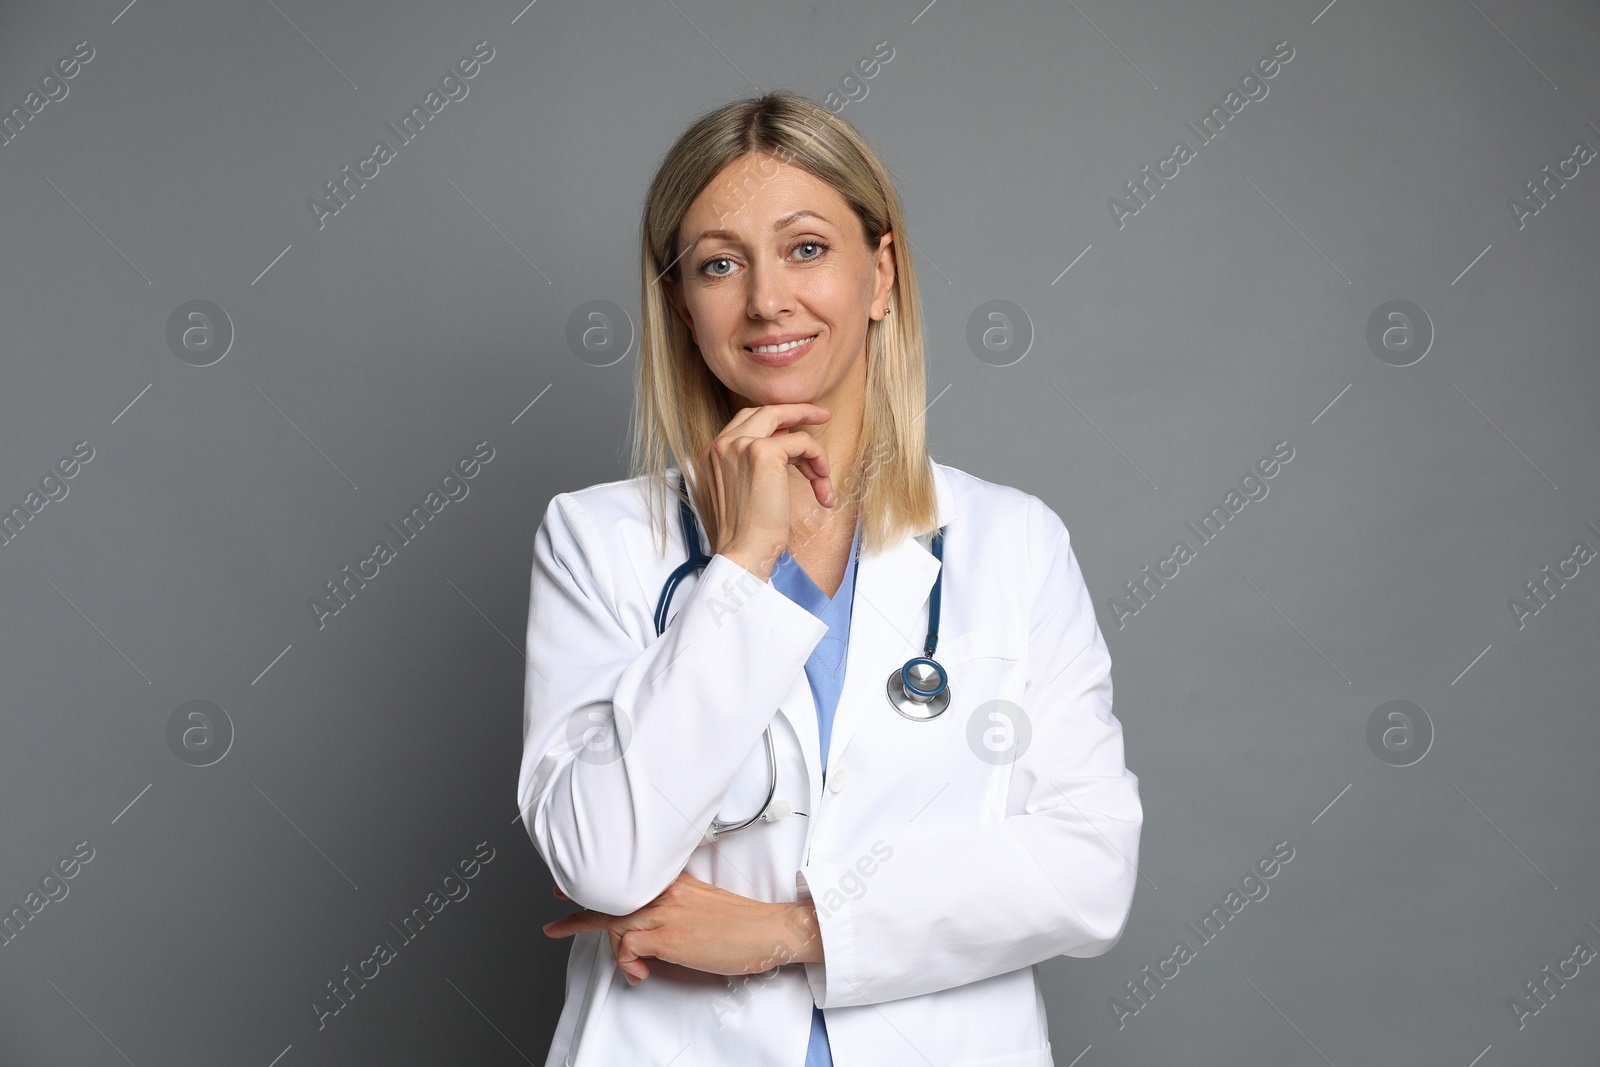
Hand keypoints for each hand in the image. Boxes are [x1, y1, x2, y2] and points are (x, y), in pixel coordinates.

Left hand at [541, 873, 821, 985]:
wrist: (769, 931)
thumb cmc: (744, 923)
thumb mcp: (703, 904)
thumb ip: (673, 908)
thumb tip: (650, 929)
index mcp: (673, 881)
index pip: (627, 880)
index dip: (598, 886)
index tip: (578, 887)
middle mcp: (664, 892)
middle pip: (610, 899)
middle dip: (578, 912)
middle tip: (556, 921)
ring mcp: (664, 912)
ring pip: (613, 924)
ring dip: (613, 951)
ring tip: (630, 969)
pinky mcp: (667, 936)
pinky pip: (626, 948)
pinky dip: (627, 964)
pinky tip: (640, 972)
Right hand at [698, 404, 834, 580]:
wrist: (744, 552)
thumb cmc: (748, 532)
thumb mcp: (745, 489)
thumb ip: (754, 463)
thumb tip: (787, 443)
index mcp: (713, 453)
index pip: (747, 421)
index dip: (777, 420)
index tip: (799, 424)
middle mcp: (722, 444)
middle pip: (765, 411)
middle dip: (798, 411)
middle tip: (823, 415)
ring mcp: (741, 445)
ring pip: (788, 426)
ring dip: (813, 452)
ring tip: (822, 478)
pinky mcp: (763, 452)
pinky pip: (803, 442)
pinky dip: (818, 460)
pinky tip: (822, 485)